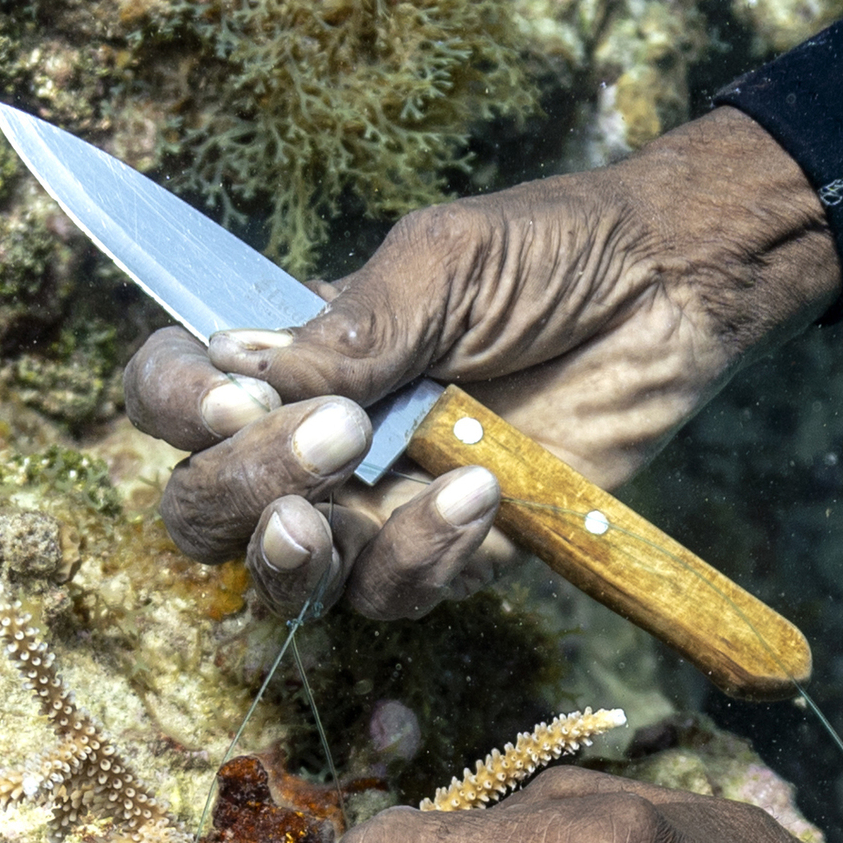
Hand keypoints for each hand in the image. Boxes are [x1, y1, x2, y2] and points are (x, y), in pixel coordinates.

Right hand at [123, 107, 840, 620]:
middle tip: (325, 444)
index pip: (171, 394)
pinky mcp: (450, 554)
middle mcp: (310, 443)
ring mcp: (374, 506)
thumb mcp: (444, 260)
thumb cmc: (550, 252)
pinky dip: (425, 551)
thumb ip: (352, 324)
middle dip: (238, 491)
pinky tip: (482, 488)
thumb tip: (245, 365)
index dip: (173, 406)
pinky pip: (397, 591)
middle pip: (206, 510)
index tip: (230, 396)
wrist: (671, 291)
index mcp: (287, 358)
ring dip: (313, 546)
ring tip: (375, 471)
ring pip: (291, 575)